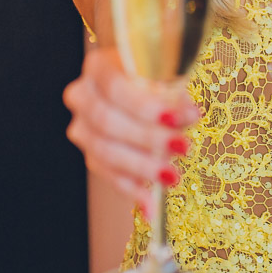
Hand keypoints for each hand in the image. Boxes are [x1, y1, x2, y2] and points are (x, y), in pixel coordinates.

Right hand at [62, 46, 201, 211]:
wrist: (136, 85)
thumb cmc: (155, 75)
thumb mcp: (166, 74)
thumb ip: (174, 92)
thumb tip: (189, 113)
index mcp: (99, 66)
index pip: (116, 88)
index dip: (145, 106)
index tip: (177, 118)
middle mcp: (82, 95)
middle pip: (108, 122)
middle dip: (148, 138)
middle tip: (183, 148)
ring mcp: (82, 127)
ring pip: (105, 152)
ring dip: (142, 167)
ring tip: (172, 176)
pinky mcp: (90, 154)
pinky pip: (108, 175)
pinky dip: (131, 191)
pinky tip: (150, 206)